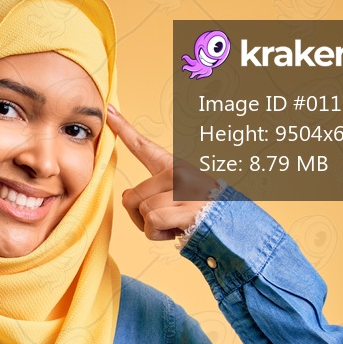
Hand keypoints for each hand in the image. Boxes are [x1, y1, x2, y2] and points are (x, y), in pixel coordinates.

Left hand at [106, 105, 218, 240]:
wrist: (232, 226)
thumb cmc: (200, 215)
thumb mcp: (178, 196)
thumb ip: (154, 191)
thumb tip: (128, 197)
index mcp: (174, 167)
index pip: (144, 146)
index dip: (123, 128)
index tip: (110, 109)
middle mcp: (177, 173)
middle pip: (131, 196)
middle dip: (139, 216)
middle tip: (164, 220)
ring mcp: (182, 189)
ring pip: (141, 210)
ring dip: (151, 227)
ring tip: (174, 224)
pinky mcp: (184, 207)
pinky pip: (151, 223)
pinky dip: (158, 234)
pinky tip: (175, 231)